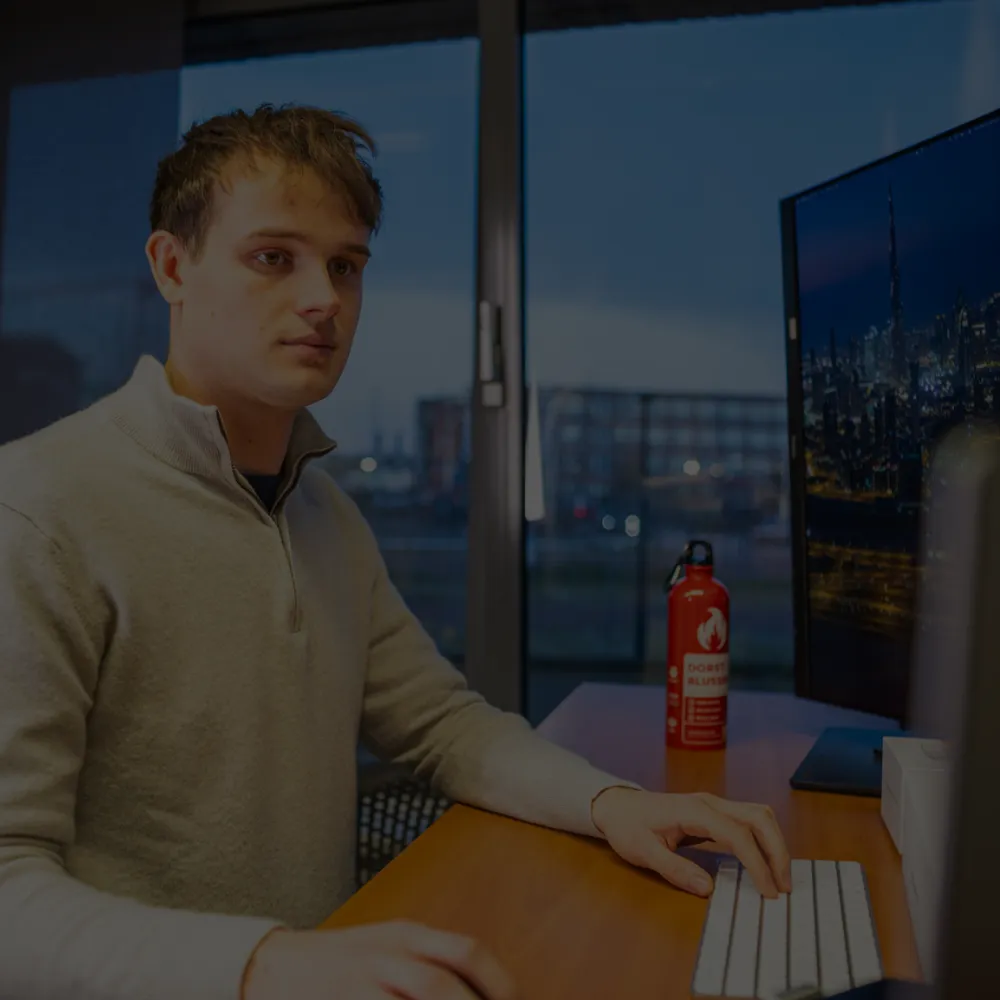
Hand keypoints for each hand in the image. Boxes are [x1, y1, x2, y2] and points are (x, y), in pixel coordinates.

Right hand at [242, 920, 517, 999]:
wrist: (269, 967)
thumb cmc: (335, 965)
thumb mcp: (385, 948)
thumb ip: (427, 962)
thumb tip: (475, 988)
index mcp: (406, 934)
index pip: (467, 952)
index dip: (499, 982)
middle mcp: (389, 954)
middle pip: (444, 983)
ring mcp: (363, 981)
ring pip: (423, 992)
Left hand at [591, 787, 792, 898]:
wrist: (616, 805)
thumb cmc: (627, 826)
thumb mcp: (643, 852)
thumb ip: (674, 869)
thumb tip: (707, 889)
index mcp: (695, 810)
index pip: (738, 834)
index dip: (757, 863)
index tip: (768, 892)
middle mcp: (710, 802)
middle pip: (759, 817)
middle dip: (778, 850)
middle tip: (784, 886)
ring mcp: (713, 805)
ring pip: (757, 816)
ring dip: (774, 844)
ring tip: (779, 878)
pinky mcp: (713, 812)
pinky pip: (748, 821)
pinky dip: (763, 840)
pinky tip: (764, 863)